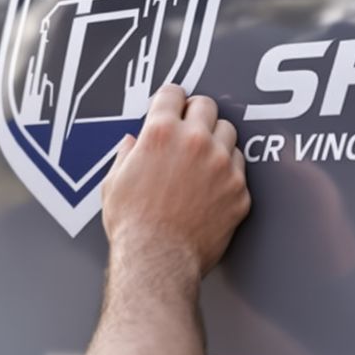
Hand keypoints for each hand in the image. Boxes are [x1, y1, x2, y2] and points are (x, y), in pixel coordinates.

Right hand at [100, 83, 250, 277]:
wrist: (157, 261)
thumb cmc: (132, 226)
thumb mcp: (114, 183)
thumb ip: (126, 156)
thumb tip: (132, 145)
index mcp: (160, 133)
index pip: (173, 93)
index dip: (170, 99)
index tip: (172, 106)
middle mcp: (194, 142)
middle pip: (207, 105)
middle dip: (196, 114)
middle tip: (189, 129)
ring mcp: (222, 165)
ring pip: (229, 133)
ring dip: (216, 140)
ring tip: (203, 158)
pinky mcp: (239, 190)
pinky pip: (241, 168)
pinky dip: (228, 172)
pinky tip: (213, 186)